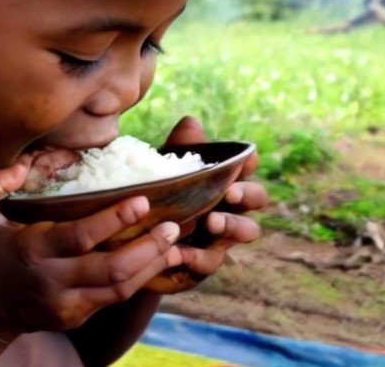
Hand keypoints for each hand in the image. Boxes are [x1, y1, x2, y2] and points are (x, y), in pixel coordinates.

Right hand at [0, 162, 184, 342]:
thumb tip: (22, 162)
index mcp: (31, 252)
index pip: (80, 237)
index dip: (114, 219)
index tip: (143, 200)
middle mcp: (53, 282)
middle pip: (111, 269)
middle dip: (148, 247)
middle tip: (173, 224)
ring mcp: (67, 304)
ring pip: (120, 289)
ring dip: (152, 265)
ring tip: (175, 242)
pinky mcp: (76, 316)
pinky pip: (114, 299)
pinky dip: (140, 280)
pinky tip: (158, 261)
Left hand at [149, 116, 266, 292]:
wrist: (127, 244)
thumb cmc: (154, 197)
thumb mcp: (163, 172)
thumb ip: (179, 150)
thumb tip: (191, 121)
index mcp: (222, 180)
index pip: (246, 168)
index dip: (250, 162)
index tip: (246, 158)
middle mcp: (230, 207)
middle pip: (256, 198)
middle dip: (247, 194)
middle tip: (229, 193)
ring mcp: (220, 236)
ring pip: (245, 230)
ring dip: (231, 225)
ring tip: (210, 222)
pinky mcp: (203, 263)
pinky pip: (209, 261)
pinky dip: (195, 256)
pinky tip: (177, 251)